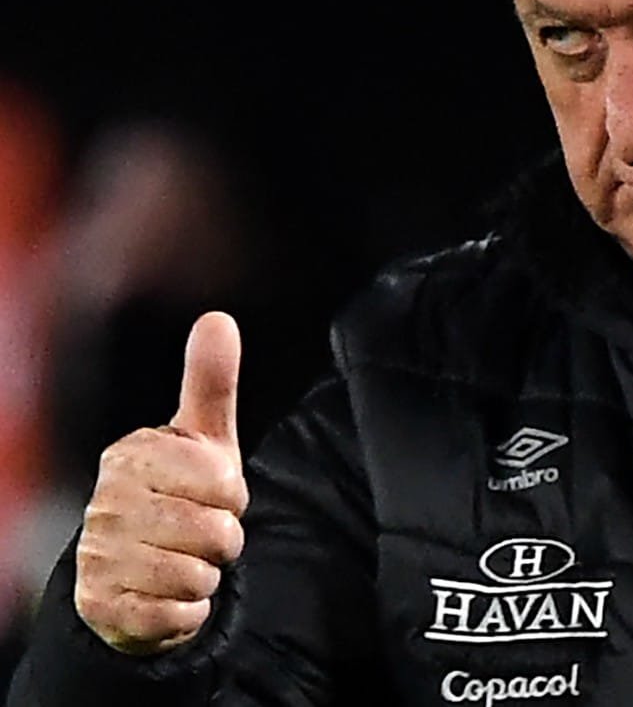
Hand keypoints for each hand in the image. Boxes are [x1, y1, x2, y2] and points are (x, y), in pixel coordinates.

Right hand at [74, 311, 248, 654]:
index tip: (216, 493)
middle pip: (216, 532)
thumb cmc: (181, 494)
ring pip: (198, 575)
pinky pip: (178, 614)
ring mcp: (98, 556)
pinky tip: (171, 594)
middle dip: (224, 539)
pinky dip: (189, 612)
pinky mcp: (102, 606)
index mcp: (132, 457)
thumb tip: (218, 319)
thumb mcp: (203, 437)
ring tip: (187, 560)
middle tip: (202, 532)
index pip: (223, 481)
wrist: (136, 571)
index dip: (233, 495)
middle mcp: (107, 504)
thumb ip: (210, 381)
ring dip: (207, 575)